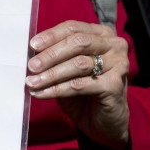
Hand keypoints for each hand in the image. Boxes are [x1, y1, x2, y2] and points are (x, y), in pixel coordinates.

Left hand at [25, 20, 130, 149]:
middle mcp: (114, 45)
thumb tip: (31, 56)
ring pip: (78, 64)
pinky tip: (41, 93)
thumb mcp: (66, 72)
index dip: (51, 36)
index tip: (32, 45)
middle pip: (78, 42)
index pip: (74, 28)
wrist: (103, 122)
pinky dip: (57, 89)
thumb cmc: (83, 93)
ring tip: (32, 82)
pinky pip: (80, 85)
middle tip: (31, 66)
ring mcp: (118, 64)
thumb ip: (55, 60)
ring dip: (51, 74)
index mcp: (102, 35)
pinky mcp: (114, 84)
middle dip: (51, 55)